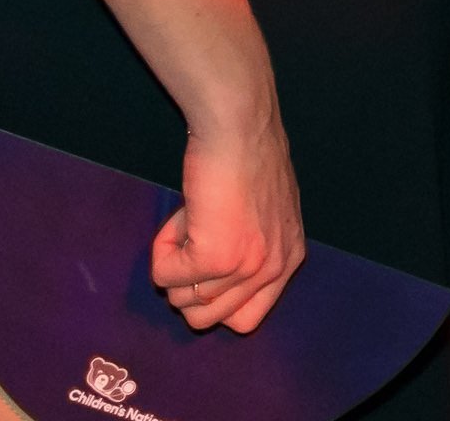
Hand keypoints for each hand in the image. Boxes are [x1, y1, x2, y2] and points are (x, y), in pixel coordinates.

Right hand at [156, 107, 307, 332]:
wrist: (239, 128)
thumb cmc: (245, 159)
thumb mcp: (264, 215)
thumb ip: (249, 252)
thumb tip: (207, 287)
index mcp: (288, 261)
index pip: (245, 321)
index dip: (213, 301)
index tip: (203, 268)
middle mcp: (274, 271)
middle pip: (206, 319)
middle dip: (186, 283)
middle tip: (195, 236)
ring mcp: (247, 268)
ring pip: (181, 300)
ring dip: (173, 261)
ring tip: (192, 218)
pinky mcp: (216, 259)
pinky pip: (164, 278)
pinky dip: (161, 249)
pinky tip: (183, 215)